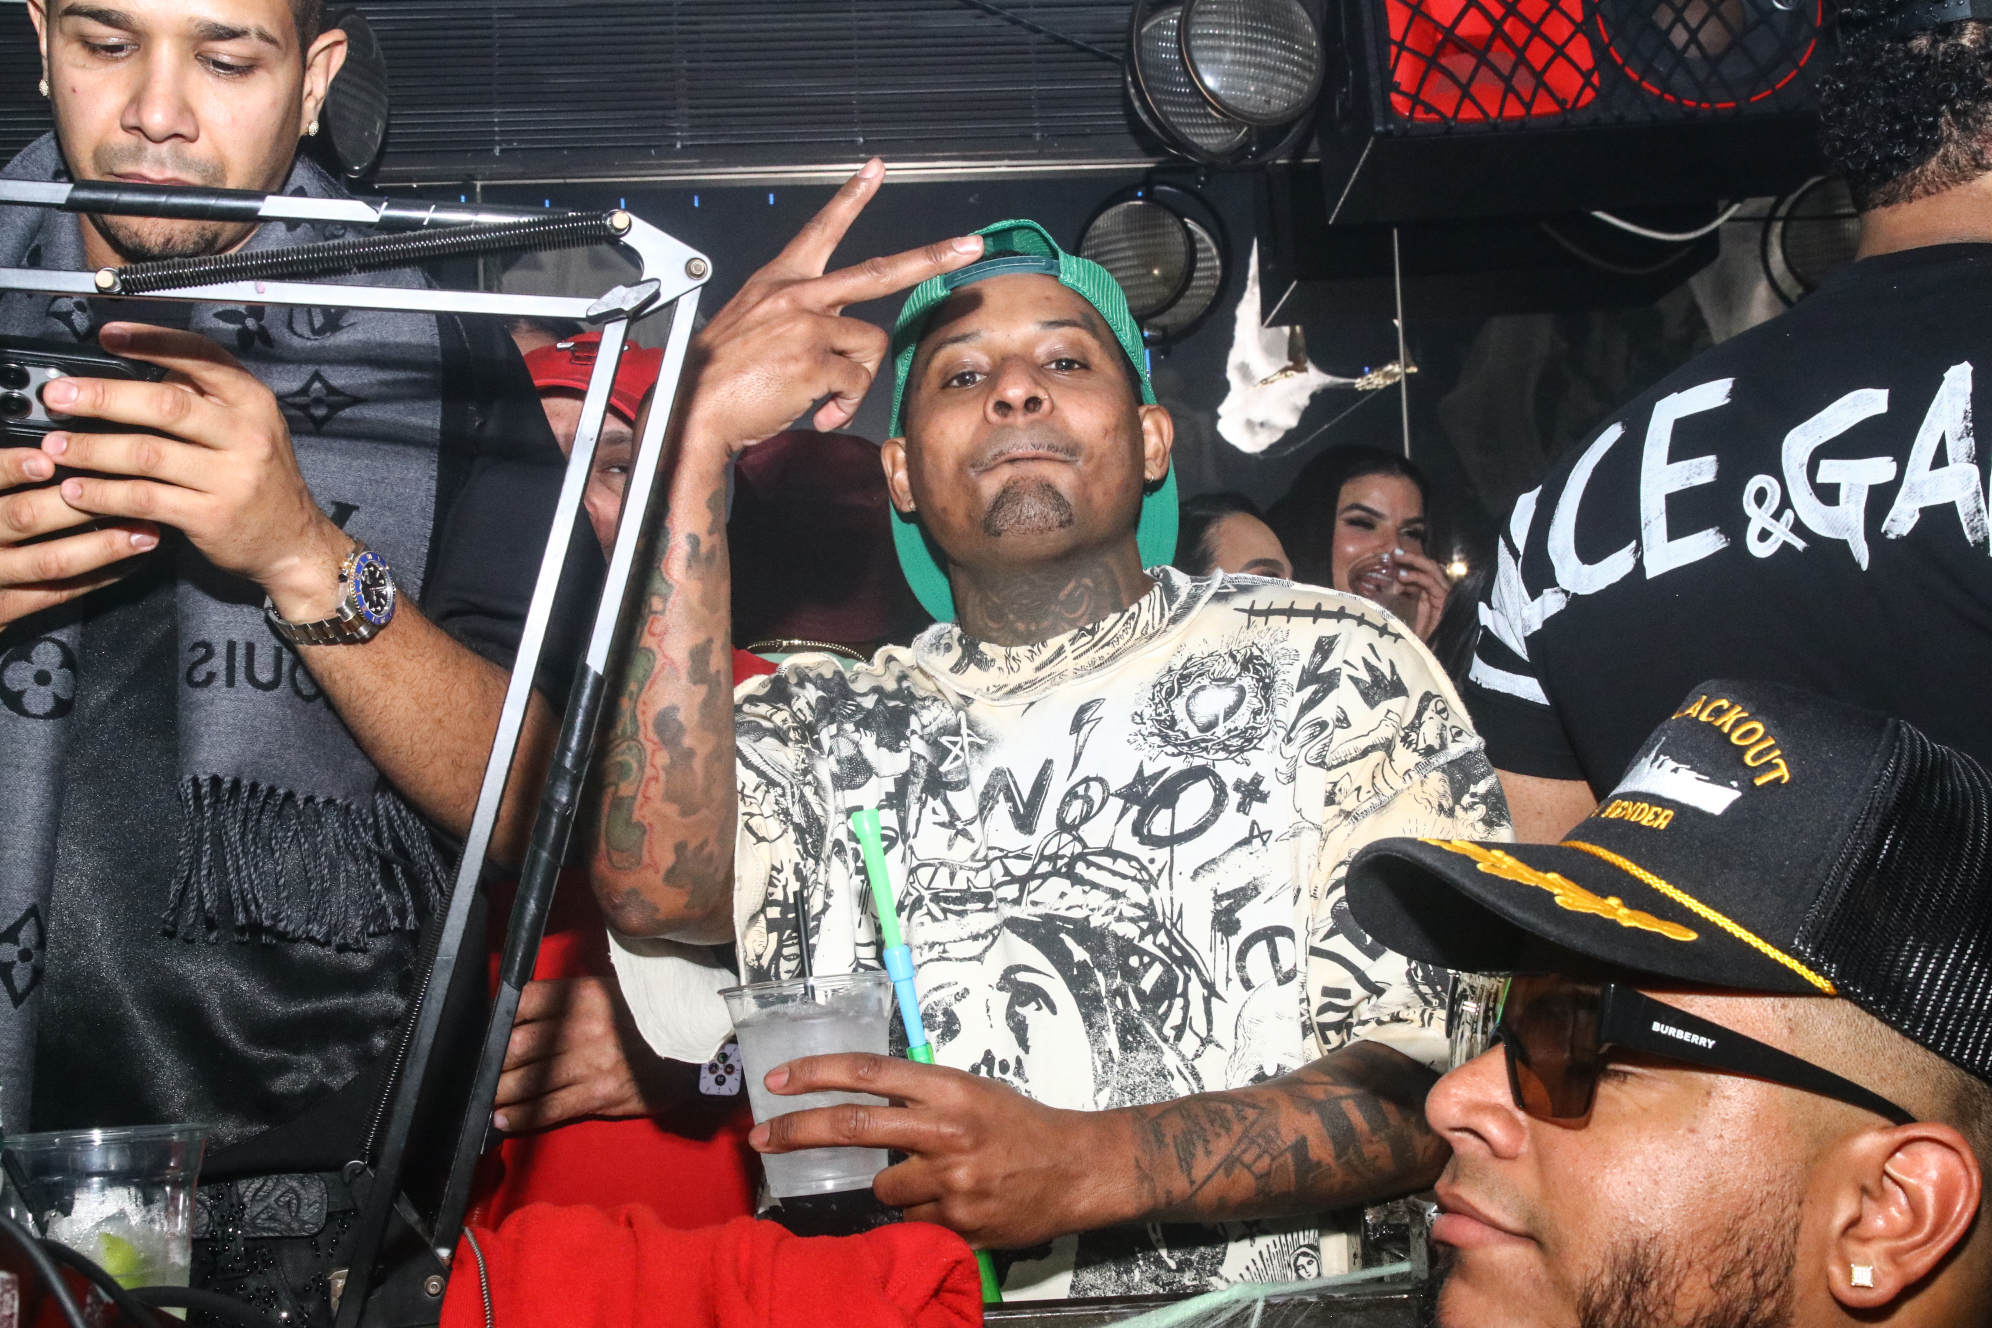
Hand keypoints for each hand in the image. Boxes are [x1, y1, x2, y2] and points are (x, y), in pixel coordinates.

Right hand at [0, 441, 157, 628]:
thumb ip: (3, 484)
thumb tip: (45, 457)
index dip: (11, 468)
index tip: (45, 460)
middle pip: (23, 517)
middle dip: (75, 504)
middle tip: (124, 489)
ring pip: (49, 560)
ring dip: (102, 545)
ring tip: (144, 532)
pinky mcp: (7, 608)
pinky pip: (57, 592)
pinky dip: (97, 578)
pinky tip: (128, 566)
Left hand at [37, 322, 351, 621]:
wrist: (293, 541)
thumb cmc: (261, 478)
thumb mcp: (249, 426)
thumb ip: (204, 397)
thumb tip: (146, 365)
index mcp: (253, 402)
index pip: (201, 357)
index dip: (152, 342)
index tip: (108, 335)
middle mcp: (247, 435)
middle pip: (166, 405)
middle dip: (105, 398)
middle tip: (60, 396)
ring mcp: (231, 477)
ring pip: (148, 454)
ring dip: (93, 449)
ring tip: (57, 446)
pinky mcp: (211, 515)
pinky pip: (145, 498)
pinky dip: (104, 493)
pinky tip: (78, 489)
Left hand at [494, 975, 693, 1131]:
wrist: (697, 1042)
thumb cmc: (652, 1017)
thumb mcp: (615, 992)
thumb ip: (574, 1001)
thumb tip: (530, 1015)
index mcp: (584, 994)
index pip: (526, 1000)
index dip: (498, 1017)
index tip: (484, 1031)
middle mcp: (582, 1024)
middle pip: (518, 1043)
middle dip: (491, 1061)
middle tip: (473, 1072)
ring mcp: (591, 1060)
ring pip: (529, 1078)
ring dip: (499, 1091)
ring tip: (483, 1098)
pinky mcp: (601, 1093)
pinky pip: (551, 1106)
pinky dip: (522, 1115)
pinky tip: (503, 1119)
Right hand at [680, 159, 982, 456]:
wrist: (691, 408)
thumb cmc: (720, 377)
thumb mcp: (754, 329)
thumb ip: (799, 324)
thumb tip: (837, 352)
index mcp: (779, 281)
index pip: (821, 229)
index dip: (850, 198)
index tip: (876, 169)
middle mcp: (797, 294)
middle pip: (880, 270)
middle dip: (932, 257)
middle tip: (971, 246)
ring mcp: (808, 324)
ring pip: (871, 346)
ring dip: (857, 380)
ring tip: (826, 401)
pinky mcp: (815, 359)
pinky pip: (855, 382)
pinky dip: (842, 405)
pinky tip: (817, 412)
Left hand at [751, 1054, 1124, 1248]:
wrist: (1077, 1168)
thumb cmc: (1022, 1126)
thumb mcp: (973, 1091)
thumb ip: (920, 1096)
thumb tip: (861, 1103)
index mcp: (950, 1088)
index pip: (869, 1073)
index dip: (816, 1073)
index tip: (778, 1080)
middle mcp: (946, 1130)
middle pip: (853, 1127)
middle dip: (797, 1132)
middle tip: (761, 1138)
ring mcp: (952, 1180)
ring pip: (883, 1188)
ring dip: (894, 1187)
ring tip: (938, 1179)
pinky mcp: (959, 1222)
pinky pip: (912, 1222)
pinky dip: (922, 1215)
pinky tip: (955, 1204)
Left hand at [1387, 548, 1451, 640]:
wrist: (1426, 656)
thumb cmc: (1413, 639)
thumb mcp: (1400, 615)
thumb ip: (1396, 601)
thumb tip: (1384, 588)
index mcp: (1426, 595)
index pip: (1419, 573)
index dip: (1406, 565)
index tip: (1389, 560)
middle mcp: (1435, 593)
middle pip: (1427, 568)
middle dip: (1411, 558)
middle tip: (1394, 553)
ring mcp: (1441, 596)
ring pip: (1432, 570)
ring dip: (1415, 562)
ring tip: (1398, 559)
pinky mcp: (1444, 601)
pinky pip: (1432, 583)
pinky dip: (1418, 577)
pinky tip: (1403, 576)